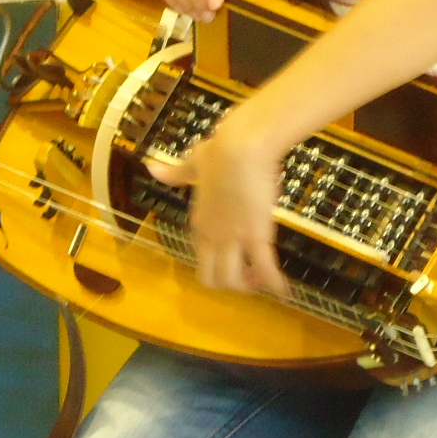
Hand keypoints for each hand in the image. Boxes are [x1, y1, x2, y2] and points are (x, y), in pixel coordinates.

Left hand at [147, 111, 289, 296]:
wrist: (240, 147)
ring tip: (266, 281)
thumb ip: (175, 173)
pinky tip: (285, 290)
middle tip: (251, 277)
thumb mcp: (192, 163)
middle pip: (213, 280)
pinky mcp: (256, 235)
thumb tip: (151, 167)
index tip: (235, 262)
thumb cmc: (219, 151)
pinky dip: (275, 284)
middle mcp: (212, 237)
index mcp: (199, 223)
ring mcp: (232, 238)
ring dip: (251, 286)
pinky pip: (265, 269)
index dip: (218, 268)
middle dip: (232, 285)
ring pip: (234, 281)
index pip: (201, 260)